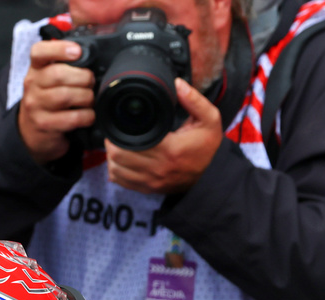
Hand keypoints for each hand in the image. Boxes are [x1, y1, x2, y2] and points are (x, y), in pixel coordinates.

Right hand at [18, 40, 94, 163]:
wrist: (33, 131)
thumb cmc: (48, 100)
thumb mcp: (50, 79)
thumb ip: (66, 66)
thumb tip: (92, 56)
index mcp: (36, 68)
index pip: (39, 52)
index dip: (59, 48)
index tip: (77, 51)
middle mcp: (32, 84)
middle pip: (58, 74)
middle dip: (83, 77)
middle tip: (91, 82)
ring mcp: (35, 105)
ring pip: (66, 96)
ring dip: (86, 97)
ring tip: (89, 100)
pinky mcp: (44, 124)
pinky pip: (71, 118)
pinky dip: (86, 116)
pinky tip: (88, 116)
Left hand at [105, 78, 222, 194]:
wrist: (212, 175)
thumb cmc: (208, 147)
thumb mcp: (209, 120)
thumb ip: (195, 100)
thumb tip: (177, 84)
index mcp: (170, 149)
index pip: (130, 142)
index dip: (119, 132)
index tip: (120, 123)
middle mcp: (158, 168)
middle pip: (118, 157)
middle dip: (112, 143)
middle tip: (115, 132)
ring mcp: (152, 182)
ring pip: (116, 171)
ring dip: (112, 158)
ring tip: (117, 145)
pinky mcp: (149, 189)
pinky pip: (122, 182)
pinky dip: (116, 172)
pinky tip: (121, 161)